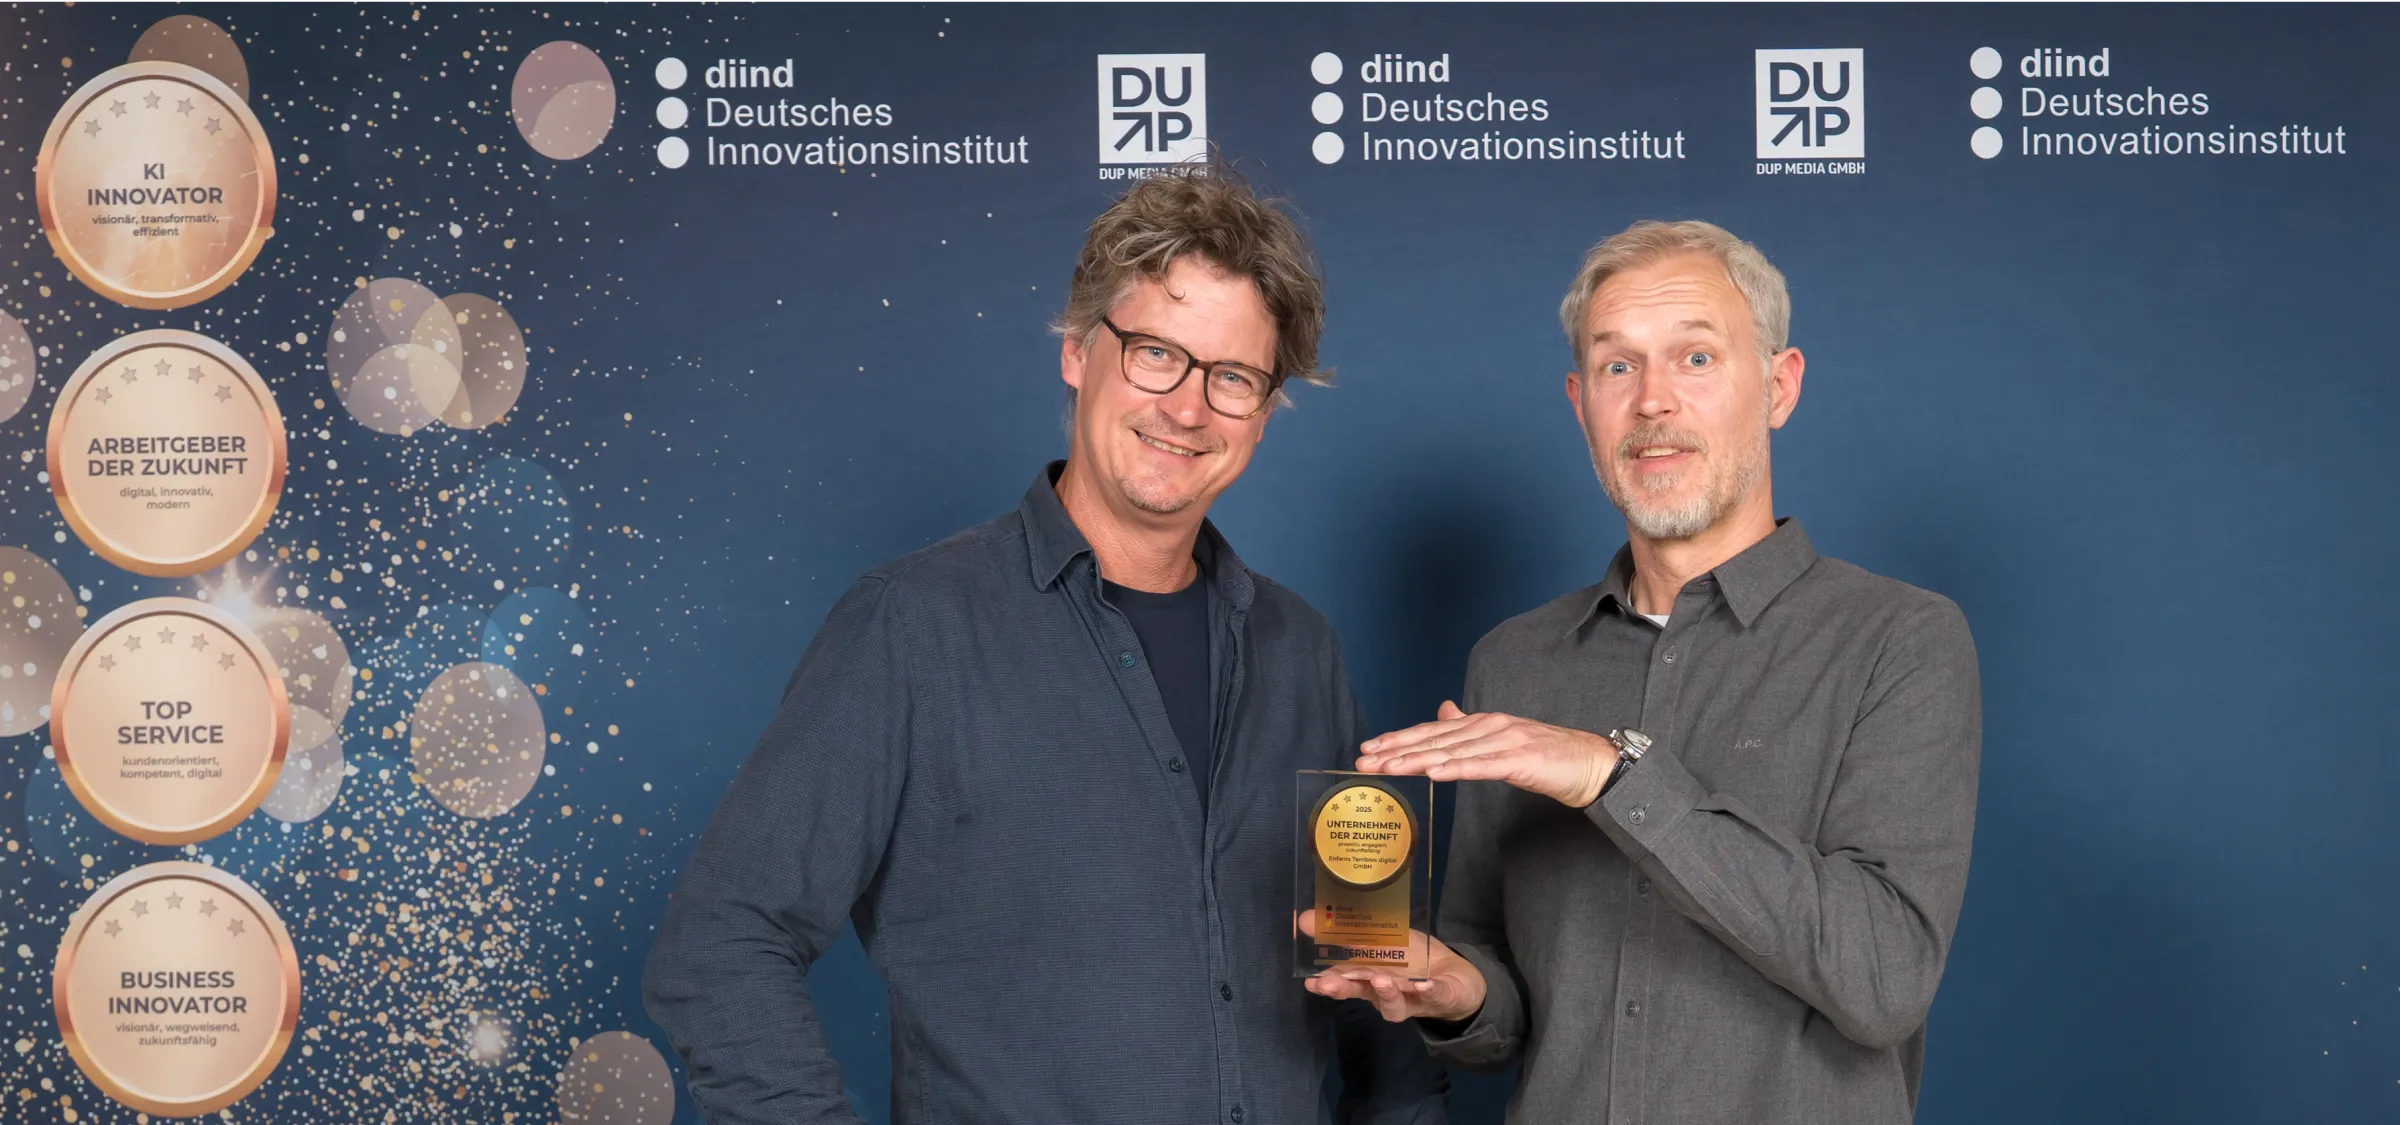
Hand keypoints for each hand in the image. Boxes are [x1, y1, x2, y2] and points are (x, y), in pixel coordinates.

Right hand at [1297, 910, 1485, 1022]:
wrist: (1454, 977)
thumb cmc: (1413, 958)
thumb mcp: (1382, 938)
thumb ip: (1349, 931)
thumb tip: (1304, 916)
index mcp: (1368, 978)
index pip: (1343, 980)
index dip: (1325, 982)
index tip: (1309, 981)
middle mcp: (1384, 993)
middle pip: (1361, 994)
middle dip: (1345, 989)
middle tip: (1328, 983)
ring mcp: (1410, 998)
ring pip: (1393, 1003)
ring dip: (1386, 992)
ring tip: (1380, 979)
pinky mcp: (1437, 997)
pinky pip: (1432, 996)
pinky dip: (1427, 991)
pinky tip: (1423, 985)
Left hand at [1357, 701, 1616, 806]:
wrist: (1592, 764)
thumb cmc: (1548, 756)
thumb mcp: (1503, 739)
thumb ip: (1470, 728)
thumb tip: (1443, 711)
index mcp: (1483, 723)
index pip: (1433, 731)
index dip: (1400, 739)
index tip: (1370, 748)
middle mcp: (1490, 727)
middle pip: (1436, 739)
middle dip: (1397, 749)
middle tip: (1364, 760)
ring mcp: (1506, 741)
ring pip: (1453, 752)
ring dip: (1417, 760)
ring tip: (1389, 767)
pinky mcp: (1521, 760)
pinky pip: (1482, 766)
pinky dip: (1455, 769)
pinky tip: (1433, 773)